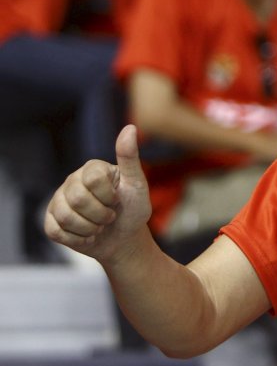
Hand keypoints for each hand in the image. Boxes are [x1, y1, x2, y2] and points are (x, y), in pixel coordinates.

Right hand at [44, 125, 152, 263]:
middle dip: (101, 215)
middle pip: (78, 199)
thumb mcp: (137, 184)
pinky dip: (78, 239)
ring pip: (66, 217)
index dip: (109, 196)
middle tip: (110, 216)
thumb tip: (130, 127)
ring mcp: (58, 200)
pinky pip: (56, 231)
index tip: (118, 199)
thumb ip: (130, 158)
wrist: (124, 238)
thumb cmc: (133, 209)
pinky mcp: (51, 221)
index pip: (94, 179)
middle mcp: (72, 181)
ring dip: (90, 228)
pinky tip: (87, 235)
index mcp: (92, 169)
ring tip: (99, 226)